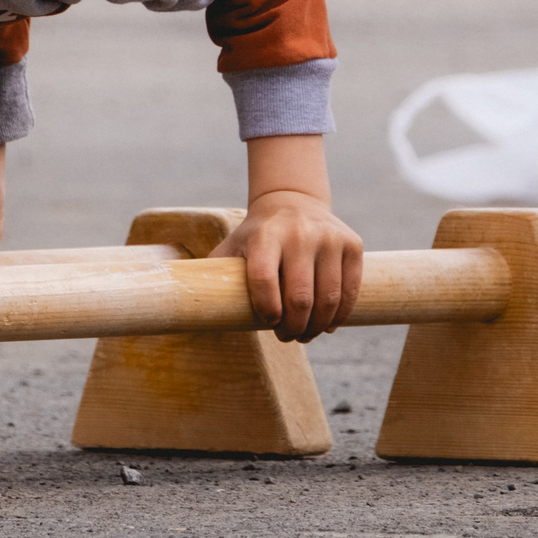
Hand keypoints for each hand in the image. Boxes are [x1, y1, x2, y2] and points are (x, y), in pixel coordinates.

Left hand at [213, 186, 362, 343]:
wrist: (292, 202)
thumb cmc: (255, 237)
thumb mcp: (231, 247)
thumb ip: (210, 275)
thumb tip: (185, 310)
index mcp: (264, 236)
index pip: (263, 280)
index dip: (266, 311)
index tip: (267, 323)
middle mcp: (299, 234)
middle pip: (300, 297)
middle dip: (293, 328)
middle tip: (286, 336)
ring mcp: (329, 238)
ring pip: (329, 299)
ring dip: (316, 327)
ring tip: (305, 334)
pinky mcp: (352, 244)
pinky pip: (350, 291)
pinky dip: (340, 315)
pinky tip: (327, 324)